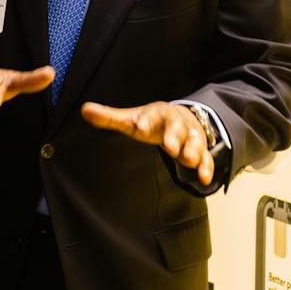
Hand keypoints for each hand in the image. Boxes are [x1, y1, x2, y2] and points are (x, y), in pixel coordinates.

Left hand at [81, 101, 217, 186]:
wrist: (181, 117)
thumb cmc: (151, 122)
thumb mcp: (132, 119)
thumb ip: (110, 117)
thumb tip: (84, 110)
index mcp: (158, 113)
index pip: (152, 115)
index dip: (146, 120)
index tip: (139, 127)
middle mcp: (177, 123)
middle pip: (177, 128)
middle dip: (174, 137)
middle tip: (170, 148)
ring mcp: (191, 136)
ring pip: (195, 142)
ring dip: (193, 151)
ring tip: (189, 161)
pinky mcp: (200, 150)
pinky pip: (206, 158)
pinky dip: (206, 167)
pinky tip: (204, 179)